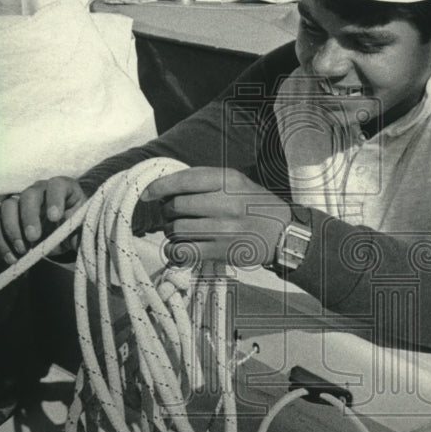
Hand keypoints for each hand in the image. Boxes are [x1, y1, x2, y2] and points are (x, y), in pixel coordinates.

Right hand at [0, 177, 88, 262]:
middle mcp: (40, 191)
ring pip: (8, 206)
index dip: (55, 199)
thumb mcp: (84, 229)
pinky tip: (13, 258)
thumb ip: (84, 232)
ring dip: (12, 229)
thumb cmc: (77, 227)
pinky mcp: (8, 218)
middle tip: (34, 237)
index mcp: (63, 189)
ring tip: (23, 249)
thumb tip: (83, 241)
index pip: (57, 185)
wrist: (64, 234)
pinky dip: (3, 242)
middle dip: (29, 216)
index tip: (55, 218)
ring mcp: (21, 202)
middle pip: (29, 195)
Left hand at [139, 167, 291, 266]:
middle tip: (171, 214)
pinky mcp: (221, 251)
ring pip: (177, 229)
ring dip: (170, 230)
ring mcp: (224, 229)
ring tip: (178, 230)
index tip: (147, 194)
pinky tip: (177, 247)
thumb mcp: (237, 182)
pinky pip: (184, 251)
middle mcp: (226, 203)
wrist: (283, 233)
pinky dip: (174, 250)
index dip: (159, 187)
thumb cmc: (254, 205)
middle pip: (176, 206)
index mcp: (228, 180)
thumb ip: (205, 180)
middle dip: (166, 211)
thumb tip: (166, 186)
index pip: (184, 180)